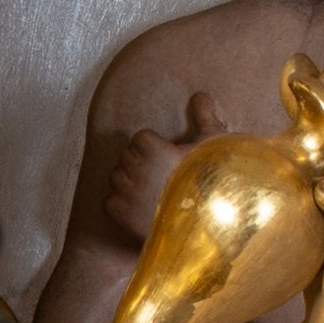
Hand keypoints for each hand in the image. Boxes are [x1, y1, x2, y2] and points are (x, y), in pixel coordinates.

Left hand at [104, 88, 229, 249]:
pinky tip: (142, 209)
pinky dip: (120, 205)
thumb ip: (205, 118)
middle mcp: (135, 169)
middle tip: (163, 177)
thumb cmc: (214, 184)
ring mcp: (125, 193)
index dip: (155, 147)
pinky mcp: (119, 214)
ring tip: (153, 192)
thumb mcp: (214, 149)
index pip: (140, 138)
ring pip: (116, 177)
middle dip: (141, 164)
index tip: (170, 159)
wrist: (208, 227)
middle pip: (126, 156)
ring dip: (129, 183)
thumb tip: (200, 95)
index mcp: (153, 150)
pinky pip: (109, 201)